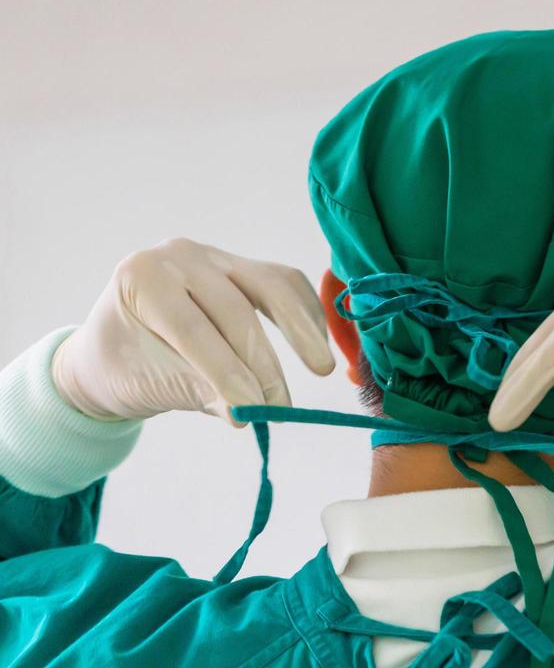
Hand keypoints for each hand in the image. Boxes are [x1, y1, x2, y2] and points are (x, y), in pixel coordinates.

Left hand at [51, 238, 336, 423]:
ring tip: (322, 368)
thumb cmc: (123, 365)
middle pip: (235, 309)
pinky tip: (318, 345)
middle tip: (280, 408)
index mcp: (141, 278)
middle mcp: (179, 255)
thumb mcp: (148, 381)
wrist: (117, 347)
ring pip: (272, 285)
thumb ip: (196, 390)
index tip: (252, 411)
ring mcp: (215, 256)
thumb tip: (248, 412)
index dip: (226, 372)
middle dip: (262, 365)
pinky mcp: (243, 266)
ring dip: (302, 329)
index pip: (192, 328)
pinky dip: (306, 313)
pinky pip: (286, 283)